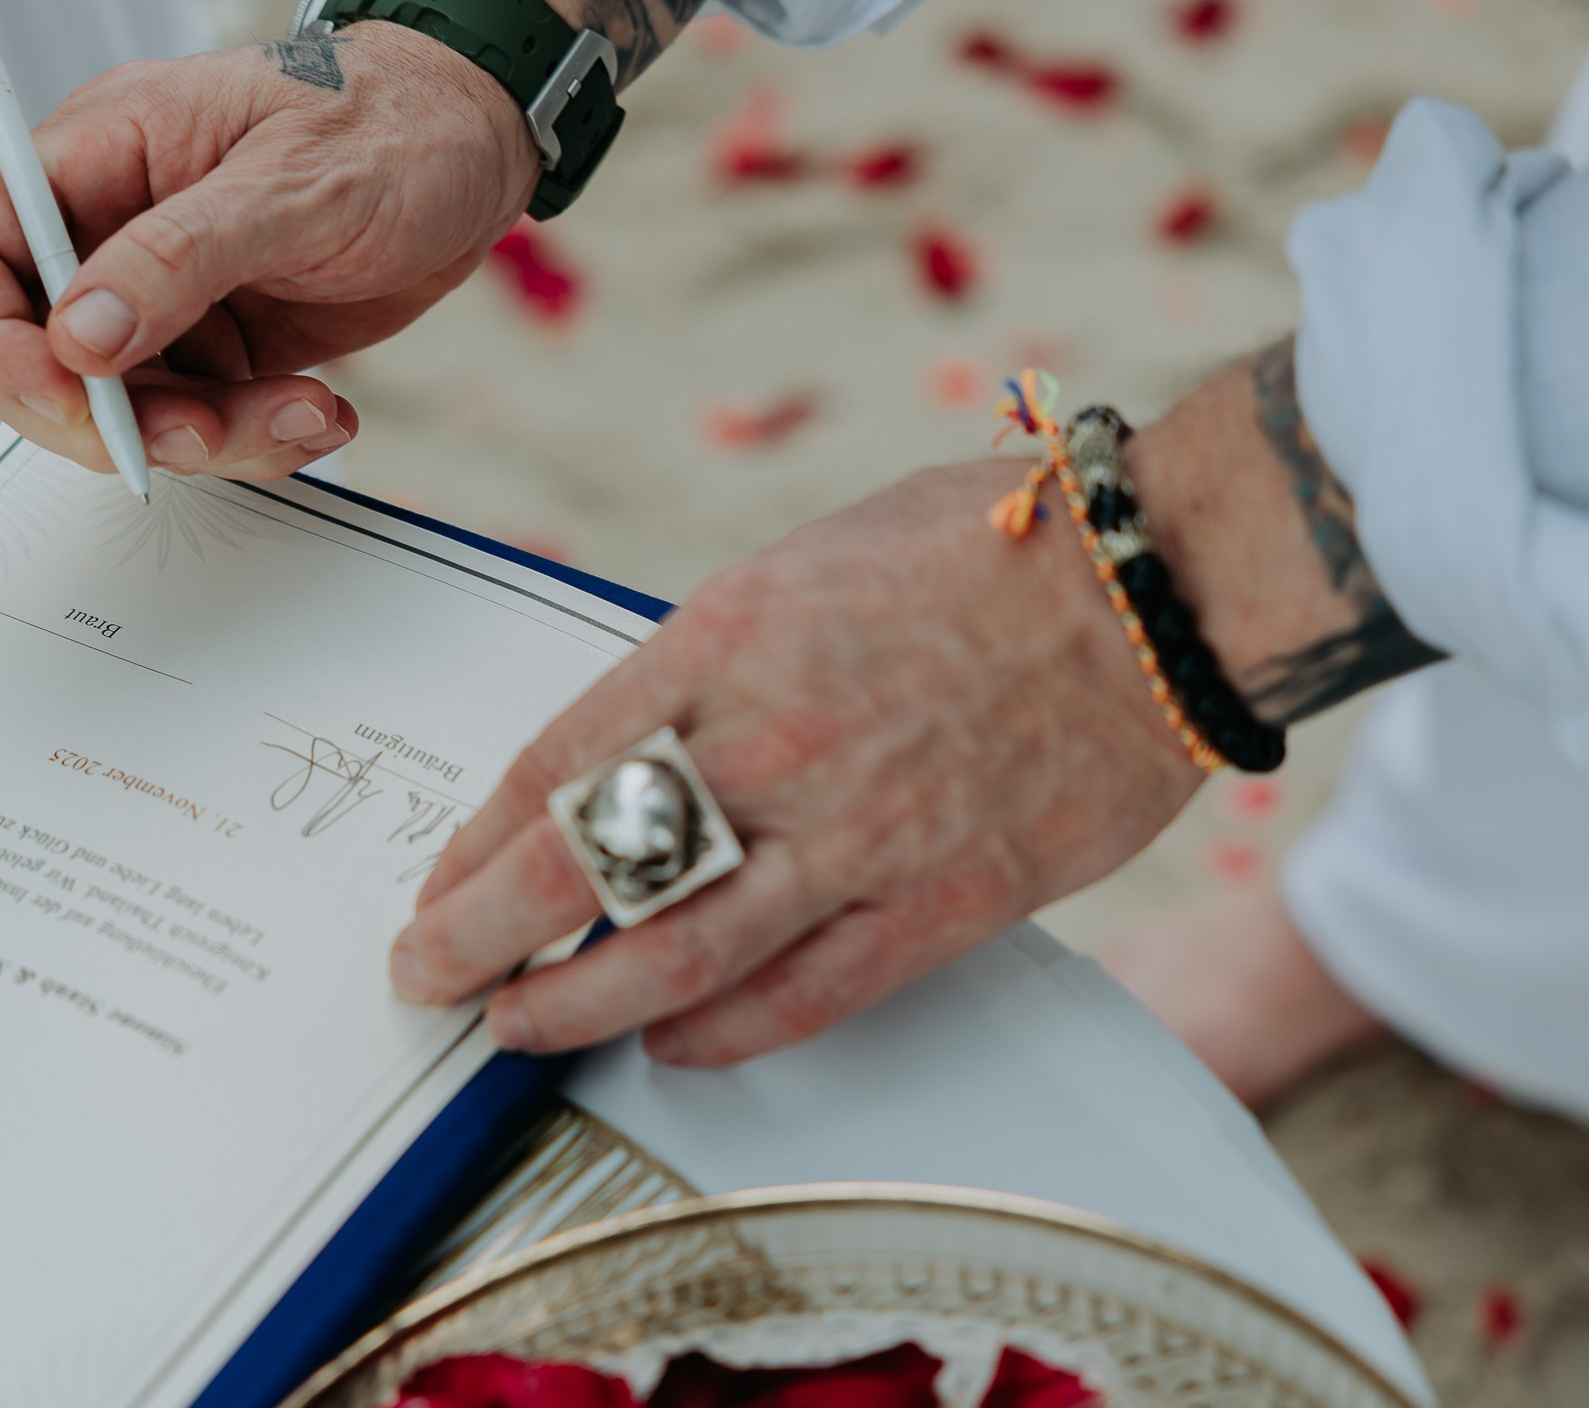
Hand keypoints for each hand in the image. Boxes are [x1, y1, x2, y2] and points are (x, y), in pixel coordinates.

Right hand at [0, 0, 733, 483]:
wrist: (479, 148)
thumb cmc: (392, 120)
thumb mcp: (292, 179)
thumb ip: (180, 254)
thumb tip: (79, 332)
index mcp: (99, 156)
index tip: (65, 393)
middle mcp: (115, 231)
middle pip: (38, 357)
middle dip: (115, 418)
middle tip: (202, 433)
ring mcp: (167, 296)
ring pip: (128, 411)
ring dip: (210, 440)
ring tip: (301, 415)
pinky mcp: (221, 345)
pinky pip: (205, 424)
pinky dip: (259, 440)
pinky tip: (322, 413)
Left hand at [390, 456, 1205, 1065]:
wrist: (1157, 579)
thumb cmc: (987, 546)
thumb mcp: (805, 563)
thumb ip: (714, 657)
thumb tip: (646, 739)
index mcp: (726, 636)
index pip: (554, 764)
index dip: (475, 844)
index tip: (439, 886)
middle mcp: (773, 740)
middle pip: (582, 873)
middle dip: (480, 942)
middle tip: (431, 979)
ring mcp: (858, 833)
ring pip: (675, 956)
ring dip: (576, 1007)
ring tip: (523, 1026)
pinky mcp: (943, 902)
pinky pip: (803, 998)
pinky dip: (718, 1033)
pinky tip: (670, 1041)